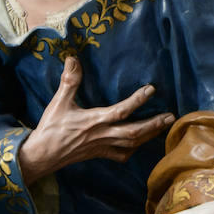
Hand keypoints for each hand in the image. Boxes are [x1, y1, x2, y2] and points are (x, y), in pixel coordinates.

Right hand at [18, 57, 173, 181]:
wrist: (43, 154)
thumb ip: (69, 80)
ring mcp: (103, 147)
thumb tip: (72, 58)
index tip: (151, 90)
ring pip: (132, 143)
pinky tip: (139, 144)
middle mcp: (103, 135)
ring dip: (149, 135)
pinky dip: (133, 150)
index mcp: (95, 120)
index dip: (137, 100)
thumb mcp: (59, 102)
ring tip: (163, 127)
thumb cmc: (51, 128)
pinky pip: (121, 155)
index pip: (121, 110)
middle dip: (154, 125)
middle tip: (170, 117)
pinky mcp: (99, 154)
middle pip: (135, 132)